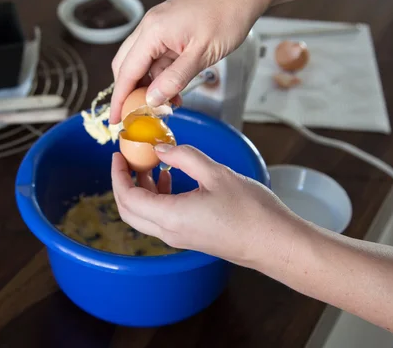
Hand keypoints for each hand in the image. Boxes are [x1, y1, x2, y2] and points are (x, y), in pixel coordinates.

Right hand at [108, 0, 271, 123]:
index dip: (119, 98)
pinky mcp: (170, 29)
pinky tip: (175, 90)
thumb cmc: (227, 14)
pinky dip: (162, 75)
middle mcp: (150, 27)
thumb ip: (174, 79)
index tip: (114, 119)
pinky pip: (158, 57)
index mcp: (152, 31)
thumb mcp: (201, 54)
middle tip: (136, 115)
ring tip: (166, 105)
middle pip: (126, 66)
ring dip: (150, 85)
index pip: (127, 71)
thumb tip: (152, 100)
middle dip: (129, 92)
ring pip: (143, 63)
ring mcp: (159, 27)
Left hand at [111, 144, 297, 266]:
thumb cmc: (251, 211)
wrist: (275, 243)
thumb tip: (159, 148)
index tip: (118, 155)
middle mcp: (169, 232)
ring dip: (141, 190)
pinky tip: (171, 178)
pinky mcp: (189, 238)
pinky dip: (157, 198)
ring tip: (153, 164)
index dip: (118, 175)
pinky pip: (161, 219)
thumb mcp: (216, 173)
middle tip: (128, 159)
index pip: (128, 198)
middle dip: (123, 184)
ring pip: (144, 215)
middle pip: (129, 210)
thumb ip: (184, 157)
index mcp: (171, 216)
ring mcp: (178, 238)